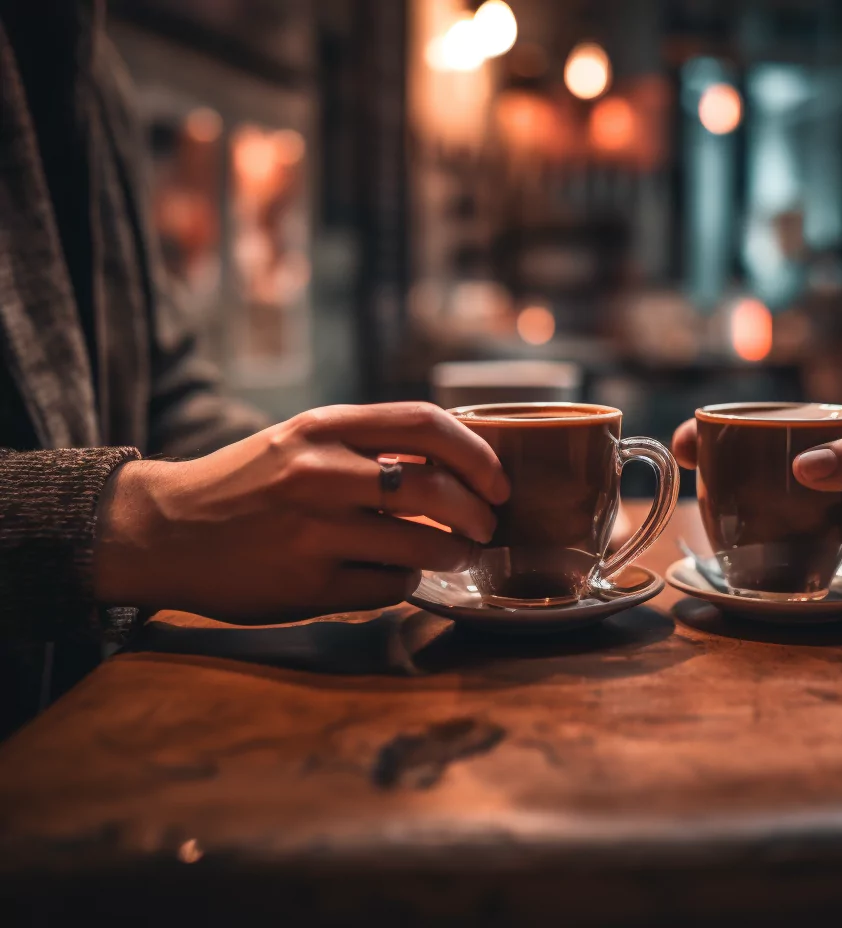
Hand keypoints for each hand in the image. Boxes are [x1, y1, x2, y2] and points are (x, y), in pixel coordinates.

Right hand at [95, 403, 509, 620]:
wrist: (162, 531)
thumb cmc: (246, 484)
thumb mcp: (302, 441)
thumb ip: (368, 443)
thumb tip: (455, 461)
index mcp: (323, 428)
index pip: (426, 425)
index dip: (478, 454)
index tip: (499, 480)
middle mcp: (319, 474)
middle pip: (435, 489)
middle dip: (478, 512)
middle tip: (488, 526)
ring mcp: (313, 533)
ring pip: (421, 546)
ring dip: (452, 554)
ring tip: (455, 554)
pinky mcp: (307, 586)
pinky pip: (388, 588)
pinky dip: (406, 583)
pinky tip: (397, 576)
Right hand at [671, 408, 841, 585]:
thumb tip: (799, 471)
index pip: (774, 422)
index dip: (727, 428)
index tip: (688, 441)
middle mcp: (838, 462)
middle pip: (765, 462)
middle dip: (723, 468)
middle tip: (685, 481)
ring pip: (778, 502)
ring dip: (744, 508)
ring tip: (707, 520)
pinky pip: (803, 539)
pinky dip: (775, 545)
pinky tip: (750, 557)